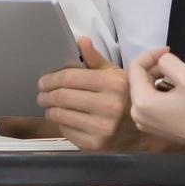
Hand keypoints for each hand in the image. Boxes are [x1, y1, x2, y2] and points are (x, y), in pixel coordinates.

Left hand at [37, 37, 144, 151]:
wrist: (142, 130)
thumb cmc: (125, 97)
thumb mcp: (115, 74)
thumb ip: (95, 59)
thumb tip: (81, 41)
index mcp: (113, 84)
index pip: (69, 78)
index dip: (51, 79)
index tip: (43, 81)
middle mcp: (109, 106)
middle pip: (62, 97)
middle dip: (46, 95)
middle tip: (42, 94)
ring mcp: (102, 128)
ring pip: (60, 115)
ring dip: (50, 110)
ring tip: (49, 106)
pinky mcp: (96, 145)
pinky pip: (66, 131)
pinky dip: (60, 124)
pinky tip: (64, 119)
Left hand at [125, 48, 184, 150]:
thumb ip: (169, 62)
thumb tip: (161, 61)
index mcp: (142, 101)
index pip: (135, 68)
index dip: (150, 55)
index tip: (168, 50)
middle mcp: (136, 113)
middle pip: (138, 79)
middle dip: (154, 67)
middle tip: (175, 63)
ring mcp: (142, 122)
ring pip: (144, 90)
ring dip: (157, 78)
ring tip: (177, 76)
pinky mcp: (150, 126)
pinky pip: (148, 102)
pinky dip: (158, 91)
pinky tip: (174, 91)